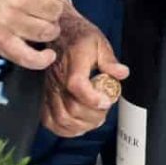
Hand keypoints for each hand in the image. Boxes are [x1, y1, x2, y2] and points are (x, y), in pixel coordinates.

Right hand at [41, 8, 128, 137]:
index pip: (77, 86)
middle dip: (92, 115)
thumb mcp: (99, 42)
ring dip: (81, 125)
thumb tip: (121, 73)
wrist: (57, 34)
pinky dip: (64, 129)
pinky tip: (78, 126)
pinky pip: (49, 121)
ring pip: (60, 118)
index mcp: (73, 63)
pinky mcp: (44, 97)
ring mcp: (49, 90)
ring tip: (94, 120)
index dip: (93, 98)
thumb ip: (110, 60)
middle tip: (104, 111)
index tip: (107, 101)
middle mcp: (58, 79)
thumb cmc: (78, 38)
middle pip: (71, 108)